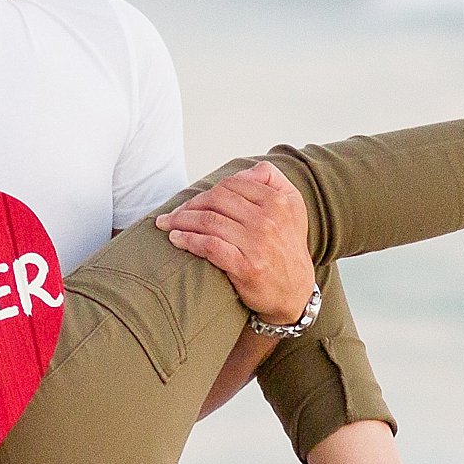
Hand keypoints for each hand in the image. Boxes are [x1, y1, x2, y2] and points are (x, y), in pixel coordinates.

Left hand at [154, 161, 314, 320]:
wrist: (296, 291)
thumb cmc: (287, 247)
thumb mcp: (293, 205)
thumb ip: (272, 179)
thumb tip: (244, 171)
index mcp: (278, 201)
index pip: (231, 185)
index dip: (206, 191)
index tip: (192, 201)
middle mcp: (268, 220)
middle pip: (216, 200)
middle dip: (189, 205)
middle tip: (173, 213)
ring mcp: (257, 243)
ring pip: (208, 221)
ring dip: (180, 221)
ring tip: (166, 224)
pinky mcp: (246, 266)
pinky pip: (209, 246)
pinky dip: (188, 240)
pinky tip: (176, 239)